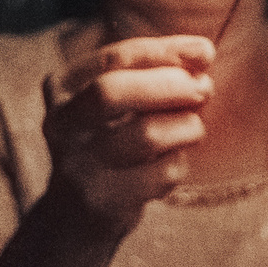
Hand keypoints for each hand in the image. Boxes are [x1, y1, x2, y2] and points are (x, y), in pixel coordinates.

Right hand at [40, 36, 214, 224]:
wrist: (74, 216)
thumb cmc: (110, 142)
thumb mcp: (117, 101)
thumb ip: (154, 72)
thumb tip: (202, 53)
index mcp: (63, 87)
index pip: (115, 58)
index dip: (165, 51)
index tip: (206, 51)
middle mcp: (62, 124)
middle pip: (113, 91)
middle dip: (169, 85)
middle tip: (204, 88)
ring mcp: (79, 166)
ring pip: (145, 135)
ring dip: (186, 126)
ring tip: (193, 128)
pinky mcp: (103, 202)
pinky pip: (160, 174)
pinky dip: (179, 164)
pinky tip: (172, 162)